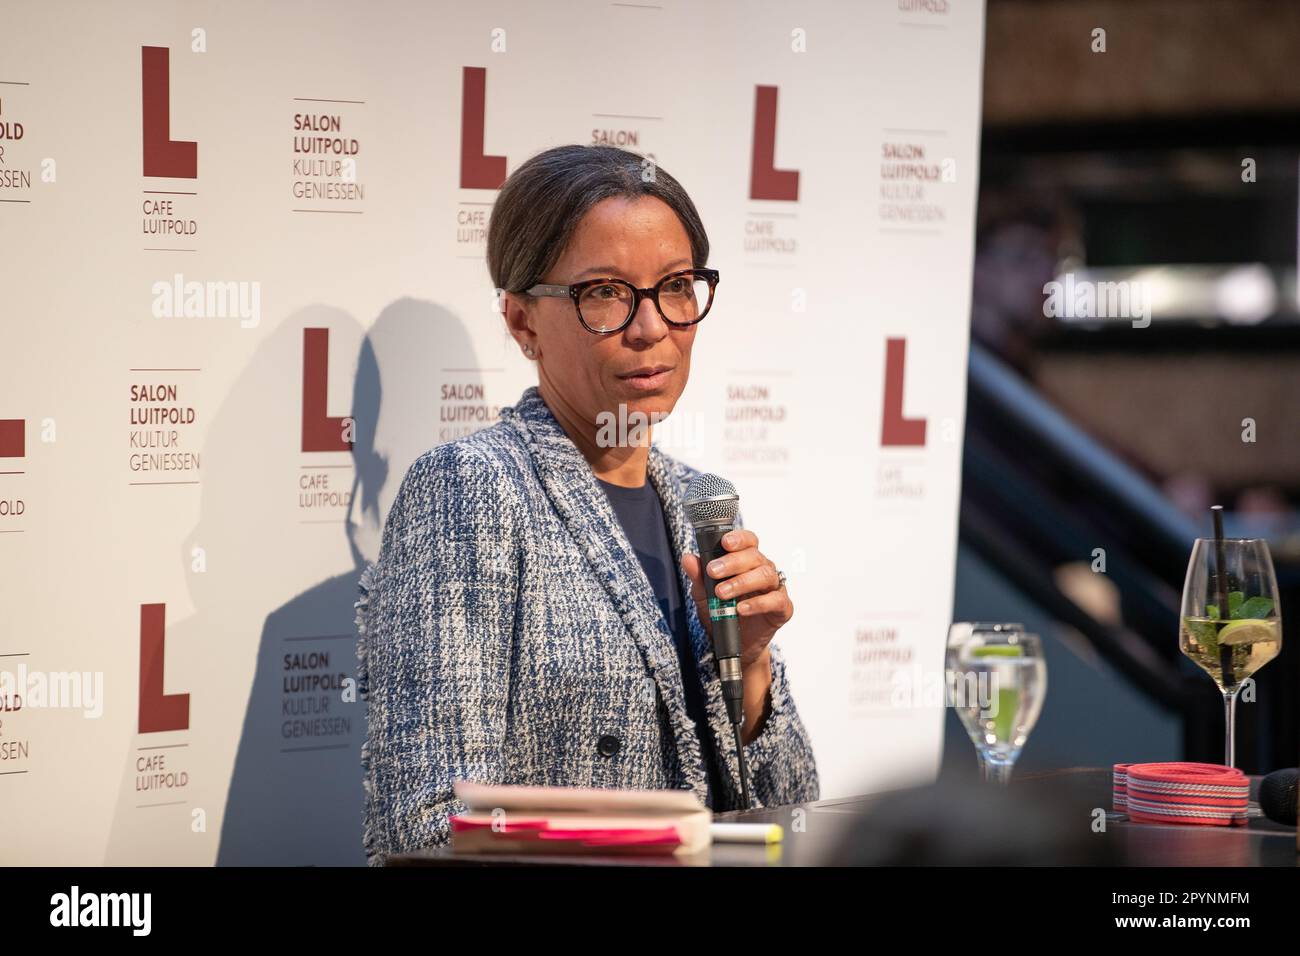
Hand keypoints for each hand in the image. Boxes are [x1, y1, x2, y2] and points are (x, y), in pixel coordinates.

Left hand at [682, 529, 791, 670]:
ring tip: (722, 593)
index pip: (749, 541)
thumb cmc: (723, 612)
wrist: (737, 644)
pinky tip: (741, 608)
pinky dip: (758, 603)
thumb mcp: (704, 595)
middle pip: (755, 557)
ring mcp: (775, 588)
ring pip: (765, 575)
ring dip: (741, 582)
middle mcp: (763, 570)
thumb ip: (698, 577)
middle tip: (713, 571)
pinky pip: (776, 600)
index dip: (739, 538)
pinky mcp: (783, 608)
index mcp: (747, 561)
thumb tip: (688, 559)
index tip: (724, 542)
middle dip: (732, 562)